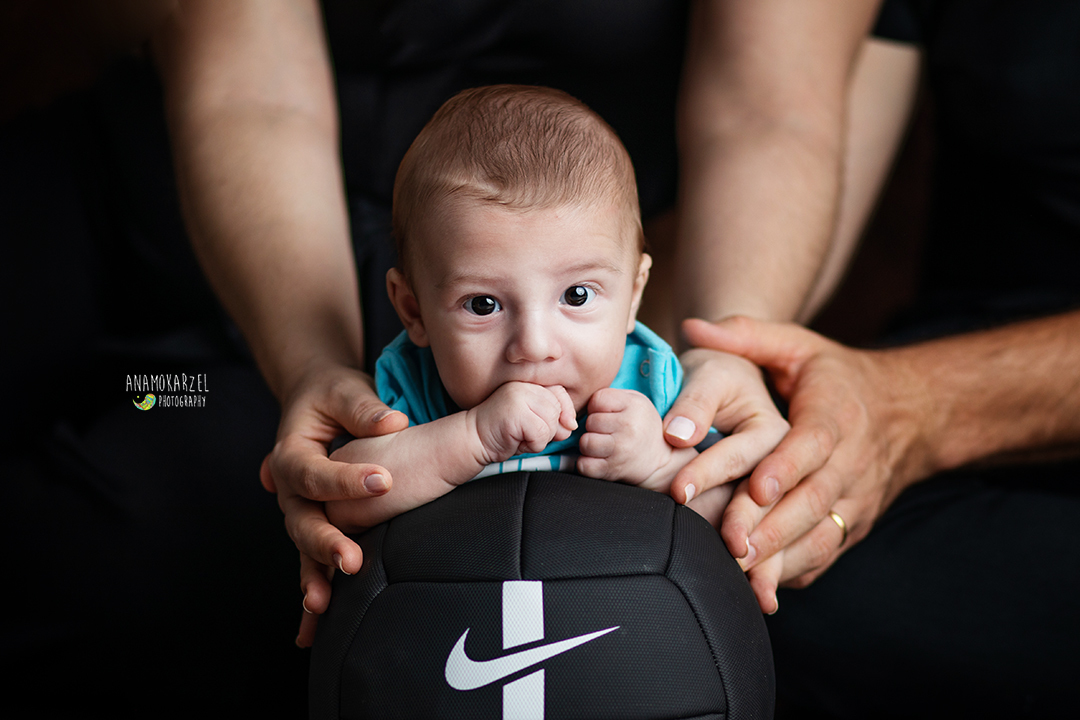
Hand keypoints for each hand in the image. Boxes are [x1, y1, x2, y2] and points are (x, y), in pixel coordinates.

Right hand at [261, 361, 408, 646]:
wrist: (314, 402)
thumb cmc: (331, 395)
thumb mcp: (344, 390)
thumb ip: (364, 408)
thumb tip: (393, 422)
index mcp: (291, 455)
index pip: (316, 473)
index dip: (347, 480)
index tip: (384, 481)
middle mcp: (289, 490)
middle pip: (302, 522)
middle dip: (325, 543)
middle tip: (351, 558)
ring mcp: (301, 513)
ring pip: (304, 549)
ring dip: (315, 576)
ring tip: (325, 604)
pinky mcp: (316, 527)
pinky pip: (313, 562)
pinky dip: (314, 590)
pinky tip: (312, 630)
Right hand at [471, 382, 576, 462]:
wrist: (473, 438)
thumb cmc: (504, 432)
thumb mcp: (533, 421)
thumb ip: (554, 418)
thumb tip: (571, 425)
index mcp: (530, 384)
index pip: (561, 394)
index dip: (562, 414)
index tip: (546, 426)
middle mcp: (525, 386)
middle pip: (559, 411)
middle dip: (548, 430)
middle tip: (526, 432)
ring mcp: (519, 396)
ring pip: (552, 423)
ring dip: (540, 439)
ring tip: (520, 436)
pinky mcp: (516, 412)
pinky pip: (541, 434)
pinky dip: (532, 445)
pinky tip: (516, 441)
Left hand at [577, 387, 693, 489]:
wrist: (660, 460)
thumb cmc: (640, 426)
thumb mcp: (634, 402)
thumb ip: (610, 396)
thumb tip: (575, 403)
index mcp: (634, 405)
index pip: (597, 400)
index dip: (597, 408)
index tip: (607, 414)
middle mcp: (629, 427)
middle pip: (590, 422)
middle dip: (593, 427)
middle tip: (607, 432)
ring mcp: (621, 450)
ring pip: (585, 442)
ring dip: (589, 445)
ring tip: (602, 444)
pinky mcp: (612, 470)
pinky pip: (584, 465)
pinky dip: (586, 463)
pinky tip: (598, 459)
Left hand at [684, 316, 930, 611]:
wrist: (909, 412)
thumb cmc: (836, 377)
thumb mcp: (798, 344)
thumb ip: (746, 333)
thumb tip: (692, 325)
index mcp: (836, 415)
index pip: (812, 444)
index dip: (786, 468)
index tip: (754, 486)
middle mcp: (851, 462)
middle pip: (812, 499)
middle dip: (772, 524)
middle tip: (730, 543)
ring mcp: (855, 499)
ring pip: (820, 534)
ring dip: (782, 557)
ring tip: (739, 572)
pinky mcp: (852, 526)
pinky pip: (825, 554)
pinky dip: (794, 572)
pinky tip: (760, 586)